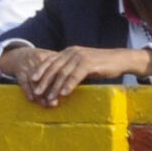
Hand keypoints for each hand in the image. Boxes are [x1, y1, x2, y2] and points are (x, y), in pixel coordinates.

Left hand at [4, 43, 137, 107]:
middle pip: (54, 68)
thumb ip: (68, 70)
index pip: (50, 61)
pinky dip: (68, 85)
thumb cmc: (99, 65)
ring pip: (63, 73)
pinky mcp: (89, 63)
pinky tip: (63, 94)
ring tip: (48, 98)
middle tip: (36, 93)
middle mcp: (73, 52)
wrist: (119, 60)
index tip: (32, 81)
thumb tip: (55, 83)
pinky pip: (75, 76)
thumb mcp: (80, 65)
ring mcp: (81, 56)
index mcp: (69, 52)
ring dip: (54, 87)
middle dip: (44, 81)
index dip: (40, 71)